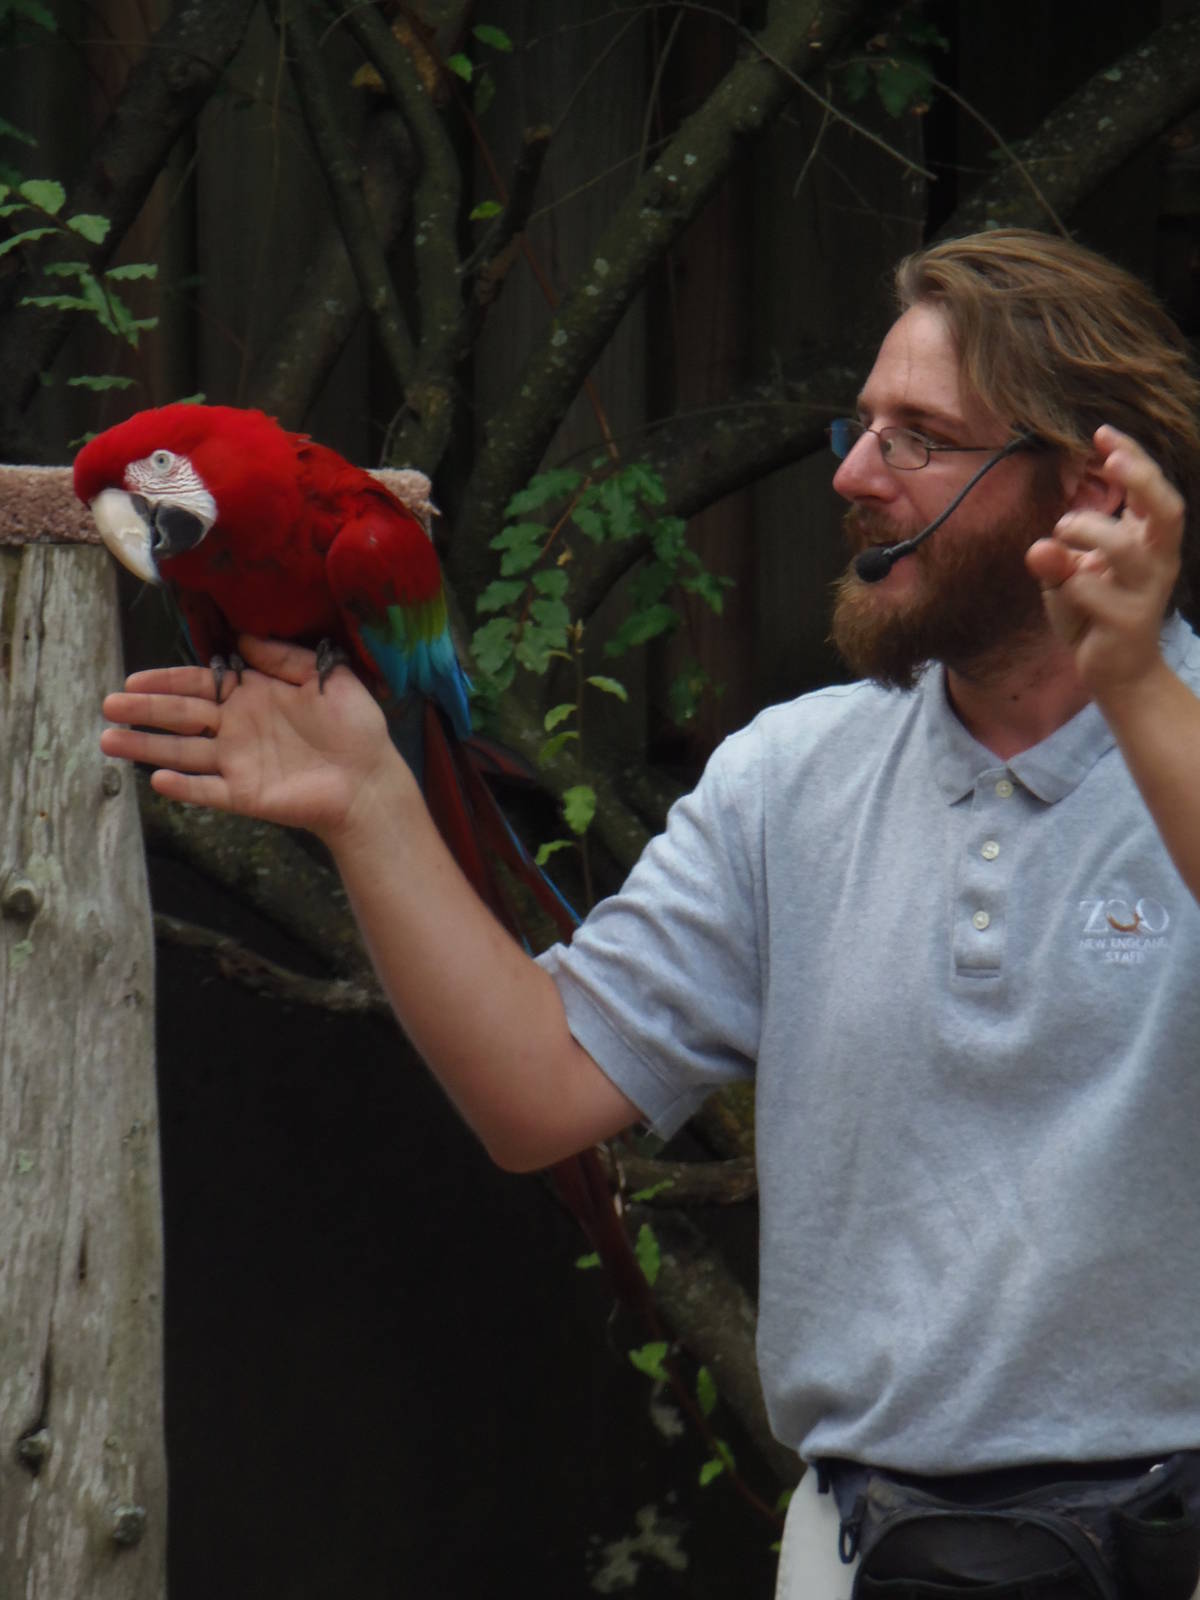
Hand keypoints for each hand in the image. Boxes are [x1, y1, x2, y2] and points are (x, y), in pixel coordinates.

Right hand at [100, 634, 407, 844]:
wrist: (370, 778)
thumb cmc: (354, 726)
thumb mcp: (324, 678)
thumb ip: (283, 657)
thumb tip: (243, 638)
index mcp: (251, 696)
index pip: (199, 685)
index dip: (167, 681)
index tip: (134, 679)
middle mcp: (236, 728)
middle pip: (180, 716)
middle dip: (144, 710)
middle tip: (108, 705)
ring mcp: (237, 763)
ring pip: (182, 753)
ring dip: (146, 747)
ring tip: (109, 740)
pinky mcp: (245, 795)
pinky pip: (208, 791)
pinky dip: (185, 788)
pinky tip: (158, 781)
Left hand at [1025, 426, 1182, 698]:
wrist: (1115, 672)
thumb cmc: (1095, 611)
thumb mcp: (1068, 576)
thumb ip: (1056, 555)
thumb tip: (1039, 547)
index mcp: (1148, 539)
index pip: (1151, 490)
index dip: (1132, 457)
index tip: (1102, 433)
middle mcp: (1157, 559)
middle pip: (1166, 509)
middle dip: (1141, 479)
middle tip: (1111, 460)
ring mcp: (1147, 591)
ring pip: (1125, 548)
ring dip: (1087, 532)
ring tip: (1063, 532)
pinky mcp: (1128, 621)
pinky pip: (1093, 591)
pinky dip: (1068, 583)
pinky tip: (1063, 588)